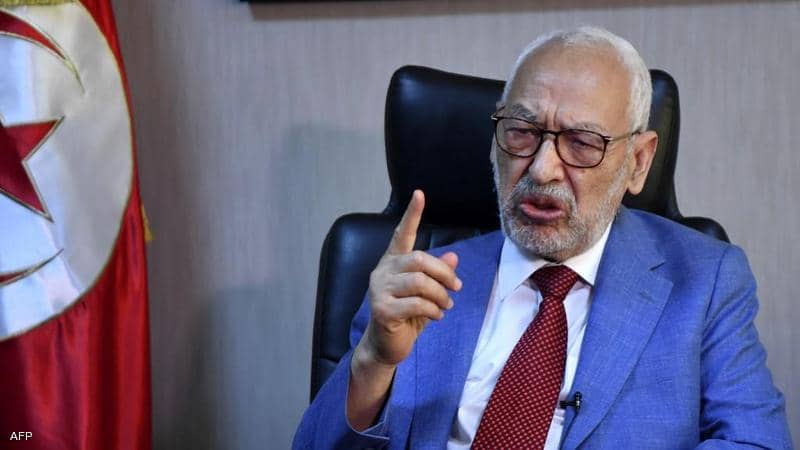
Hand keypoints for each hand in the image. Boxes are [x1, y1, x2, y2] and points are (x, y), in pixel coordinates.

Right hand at [356, 189, 461, 368]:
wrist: (387, 346)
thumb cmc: (407, 316)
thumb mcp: (427, 294)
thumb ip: (437, 275)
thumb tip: (454, 257)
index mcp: (393, 262)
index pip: (402, 234)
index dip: (412, 214)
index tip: (420, 194)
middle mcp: (382, 271)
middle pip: (419, 260)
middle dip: (444, 274)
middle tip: (457, 289)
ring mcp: (379, 290)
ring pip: (419, 282)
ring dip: (440, 295)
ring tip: (446, 306)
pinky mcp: (382, 309)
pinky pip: (416, 303)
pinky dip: (432, 310)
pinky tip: (436, 316)